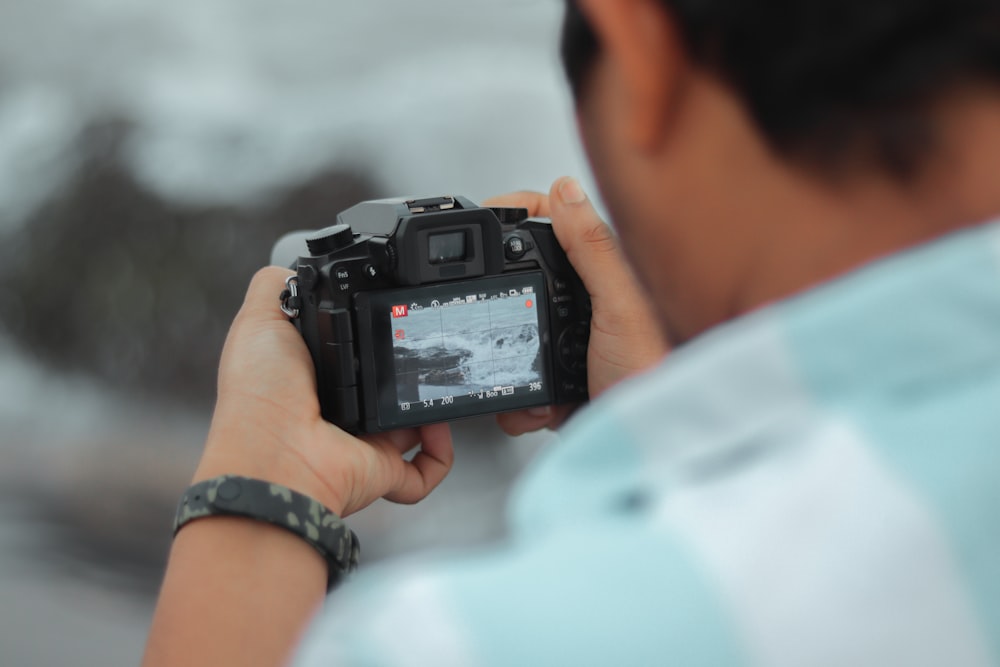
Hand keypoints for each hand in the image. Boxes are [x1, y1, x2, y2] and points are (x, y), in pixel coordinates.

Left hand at [194, 267, 454, 516]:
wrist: (274, 456)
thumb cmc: (260, 396)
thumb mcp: (259, 322)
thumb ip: (276, 287)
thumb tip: (298, 269)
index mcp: (315, 377)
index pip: (353, 351)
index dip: (371, 332)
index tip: (392, 315)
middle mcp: (341, 411)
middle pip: (389, 384)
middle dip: (412, 366)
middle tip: (426, 346)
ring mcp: (365, 442)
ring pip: (415, 423)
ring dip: (435, 404)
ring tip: (440, 381)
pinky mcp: (385, 469)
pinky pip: (427, 466)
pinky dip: (441, 450)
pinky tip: (437, 426)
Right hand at [486, 178, 668, 435]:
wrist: (649, 446)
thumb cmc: (655, 374)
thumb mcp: (620, 304)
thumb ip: (593, 247)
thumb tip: (565, 190)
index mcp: (608, 276)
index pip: (555, 226)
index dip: (520, 214)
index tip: (488, 216)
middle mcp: (590, 306)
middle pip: (524, 280)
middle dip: (504, 304)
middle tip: (499, 316)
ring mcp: (572, 347)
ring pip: (514, 335)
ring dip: (511, 362)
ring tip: (536, 375)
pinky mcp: (561, 386)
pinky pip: (519, 383)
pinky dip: (522, 401)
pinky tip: (546, 407)